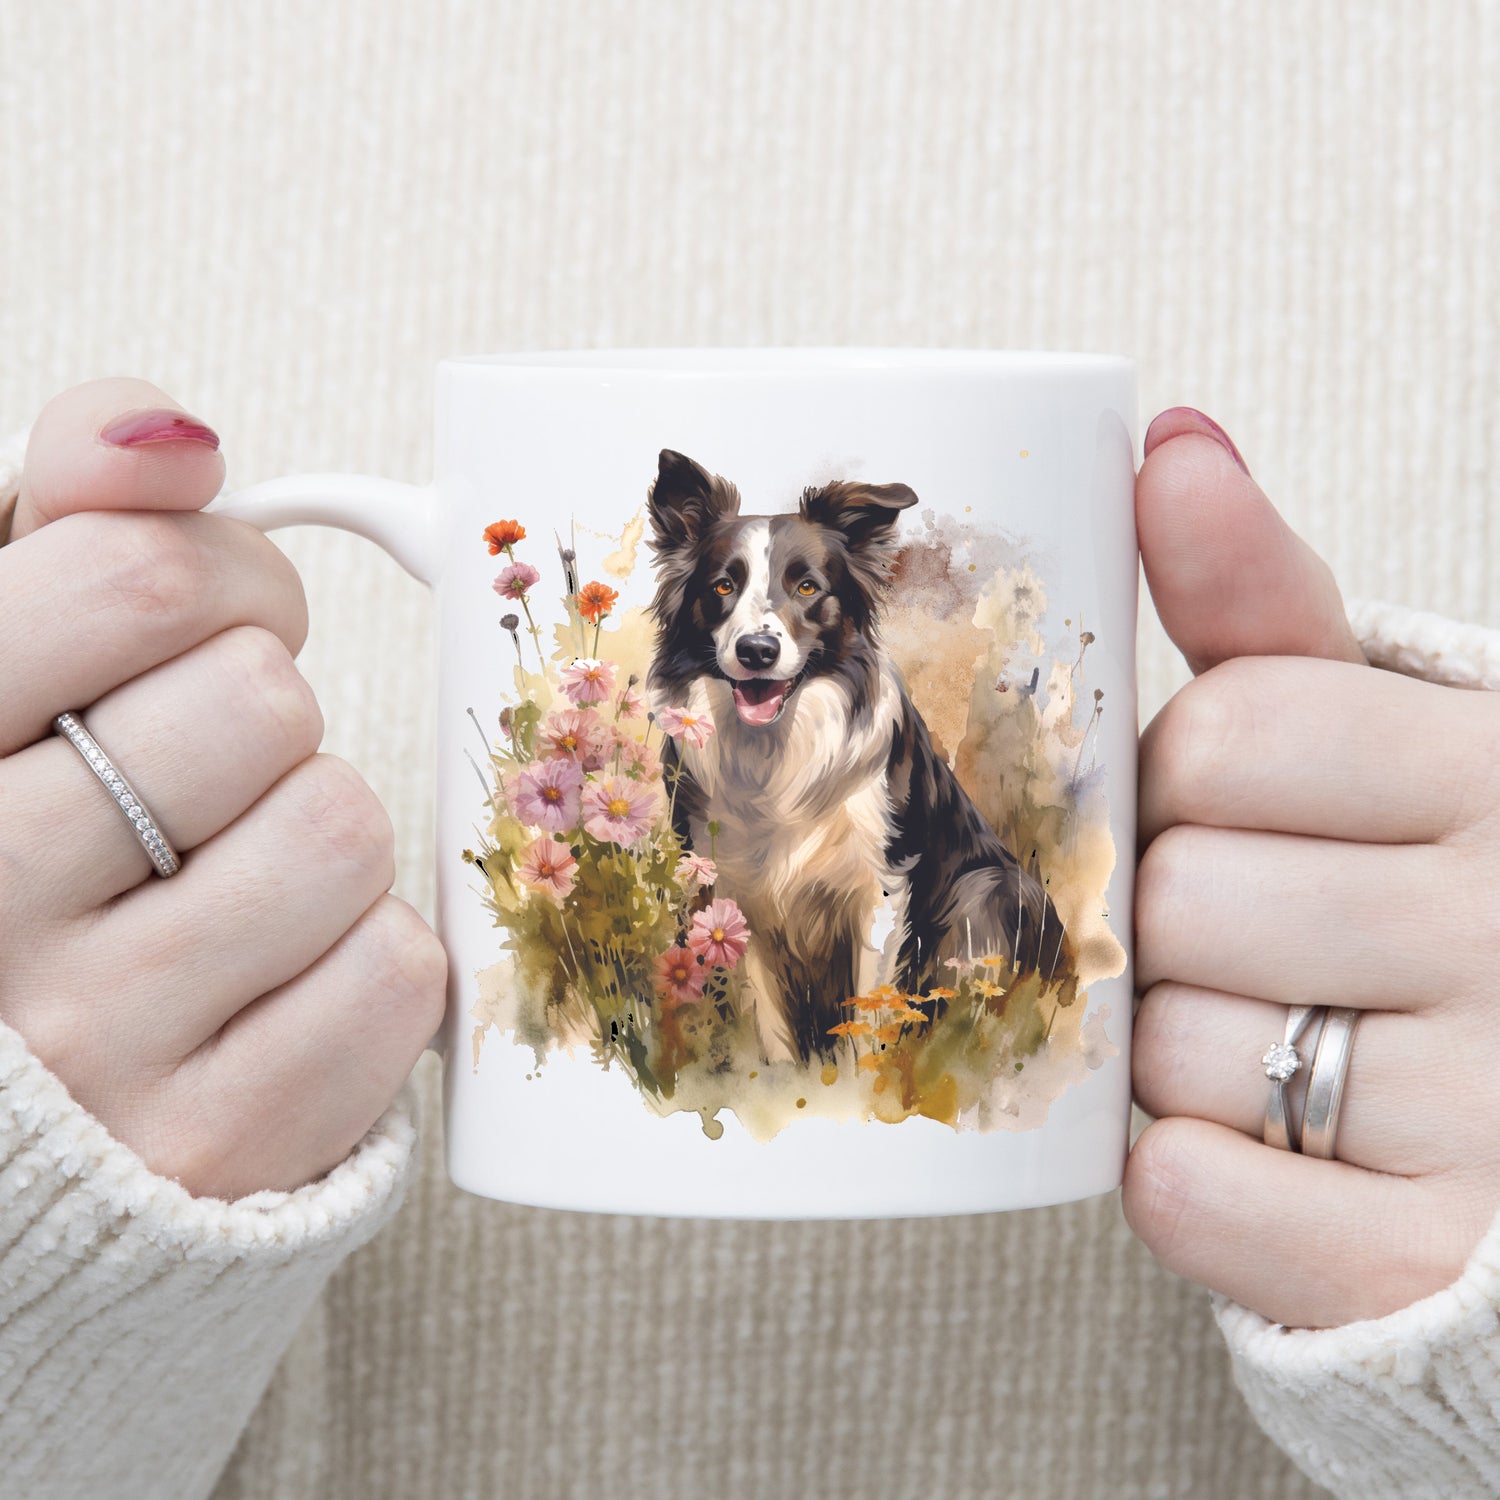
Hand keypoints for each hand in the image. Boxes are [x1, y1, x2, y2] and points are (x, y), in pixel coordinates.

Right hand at [0, 378, 444, 1198]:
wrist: (33, 1111)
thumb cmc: (31, 843)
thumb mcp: (6, 662)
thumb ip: (71, 520)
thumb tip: (173, 433)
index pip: (136, 580)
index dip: (222, 578)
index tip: (205, 622)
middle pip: (260, 701)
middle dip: (262, 712)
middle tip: (210, 770)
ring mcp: (96, 1047)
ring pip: (340, 827)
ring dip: (316, 833)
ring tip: (230, 879)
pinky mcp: (219, 1145)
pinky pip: (394, 971)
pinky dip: (364, 957)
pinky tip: (274, 978)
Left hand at [1122, 407, 1499, 1329]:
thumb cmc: (1424, 883)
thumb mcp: (1377, 726)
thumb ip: (1264, 601)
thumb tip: (1168, 440)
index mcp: (1498, 770)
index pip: (1234, 732)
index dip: (1182, 776)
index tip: (1220, 805)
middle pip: (1181, 894)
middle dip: (1165, 914)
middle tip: (1233, 935)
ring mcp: (1492, 1112)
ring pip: (1173, 1049)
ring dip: (1171, 1046)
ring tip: (1261, 1035)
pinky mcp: (1423, 1259)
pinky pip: (1191, 1195)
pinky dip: (1181, 1175)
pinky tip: (1243, 1144)